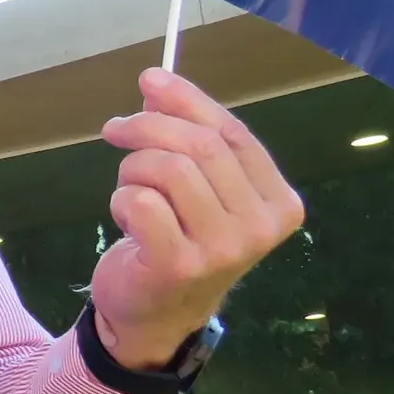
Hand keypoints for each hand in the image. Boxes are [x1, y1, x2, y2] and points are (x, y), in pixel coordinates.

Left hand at [94, 68, 304, 366]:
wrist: (154, 313)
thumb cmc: (178, 238)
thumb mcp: (195, 184)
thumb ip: (187, 133)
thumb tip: (155, 80)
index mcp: (278, 202)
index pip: (233, 133)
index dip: (188, 101)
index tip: (149, 80)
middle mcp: (260, 227)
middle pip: (201, 146)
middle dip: (149, 126)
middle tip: (116, 129)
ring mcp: (224, 249)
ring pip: (169, 169)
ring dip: (133, 168)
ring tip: (129, 188)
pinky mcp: (180, 265)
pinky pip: (141, 202)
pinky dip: (122, 199)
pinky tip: (126, 219)